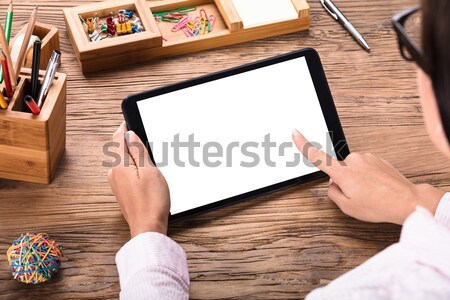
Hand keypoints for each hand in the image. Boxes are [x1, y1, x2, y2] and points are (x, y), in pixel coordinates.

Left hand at [108, 122, 169, 236]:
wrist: (148, 228)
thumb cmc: (151, 202)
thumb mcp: (150, 170)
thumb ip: (139, 151)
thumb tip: (130, 135)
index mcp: (119, 165)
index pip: (118, 137)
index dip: (126, 126)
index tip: (133, 118)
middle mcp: (114, 173)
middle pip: (120, 148)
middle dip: (133, 140)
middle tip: (147, 137)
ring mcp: (117, 183)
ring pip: (124, 160)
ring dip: (135, 154)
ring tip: (151, 154)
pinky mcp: (123, 191)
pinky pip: (127, 171)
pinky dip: (136, 166)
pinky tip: (148, 171)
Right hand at [292, 129, 444, 224]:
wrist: (406, 201)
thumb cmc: (379, 205)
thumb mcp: (348, 207)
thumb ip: (333, 194)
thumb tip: (332, 186)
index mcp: (343, 173)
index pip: (317, 157)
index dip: (303, 145)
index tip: (295, 133)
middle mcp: (353, 161)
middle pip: (339, 170)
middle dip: (344, 182)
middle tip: (358, 196)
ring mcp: (366, 158)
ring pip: (353, 169)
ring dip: (358, 180)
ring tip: (371, 193)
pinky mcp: (377, 159)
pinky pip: (365, 168)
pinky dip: (368, 178)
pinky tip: (377, 188)